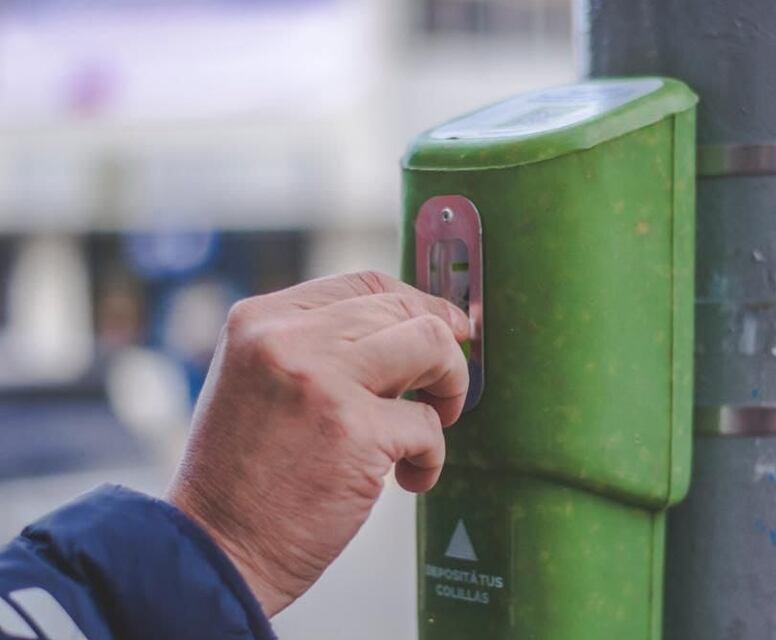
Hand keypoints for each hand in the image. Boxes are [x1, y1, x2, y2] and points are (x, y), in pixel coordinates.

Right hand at [166, 271, 468, 615]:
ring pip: (432, 344)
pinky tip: (407, 479)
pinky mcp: (354, 430)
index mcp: (262, 320)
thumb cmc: (243, 478)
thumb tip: (406, 330)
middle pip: (403, 310)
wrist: (215, 552)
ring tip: (433, 423)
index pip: (364, 284)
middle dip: (441, 352)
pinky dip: (431, 457)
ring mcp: (323, 380)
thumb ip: (317, 349)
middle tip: (442, 392)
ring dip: (450, 386)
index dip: (416, 303)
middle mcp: (289, 338)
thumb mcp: (258, 382)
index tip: (446, 328)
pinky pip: (429, 424)